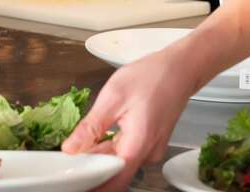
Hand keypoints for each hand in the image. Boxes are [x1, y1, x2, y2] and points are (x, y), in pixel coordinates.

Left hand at [62, 48, 194, 191]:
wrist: (180, 68)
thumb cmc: (151, 77)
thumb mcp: (113, 98)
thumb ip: (90, 127)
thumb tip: (70, 149)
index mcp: (137, 147)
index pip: (111, 183)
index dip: (90, 185)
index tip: (72, 179)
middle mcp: (147, 155)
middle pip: (114, 174)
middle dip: (90, 168)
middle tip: (69, 157)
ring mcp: (151, 151)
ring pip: (119, 163)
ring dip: (100, 157)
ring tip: (81, 143)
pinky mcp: (151, 144)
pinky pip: (127, 154)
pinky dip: (111, 149)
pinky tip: (100, 135)